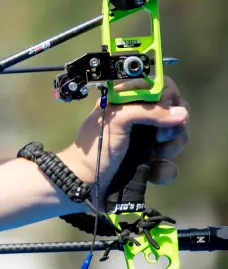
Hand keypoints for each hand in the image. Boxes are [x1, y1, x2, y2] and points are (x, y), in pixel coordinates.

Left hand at [58, 76, 189, 188]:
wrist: (86, 181)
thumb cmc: (96, 146)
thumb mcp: (116, 120)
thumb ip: (147, 111)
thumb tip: (182, 113)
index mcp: (129, 102)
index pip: (161, 87)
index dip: (168, 96)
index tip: (164, 107)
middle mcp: (141, 118)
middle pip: (175, 112)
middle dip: (173, 125)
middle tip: (158, 136)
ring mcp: (147, 141)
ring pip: (177, 137)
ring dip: (171, 147)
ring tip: (153, 155)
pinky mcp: (150, 163)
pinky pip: (170, 164)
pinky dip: (164, 169)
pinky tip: (153, 172)